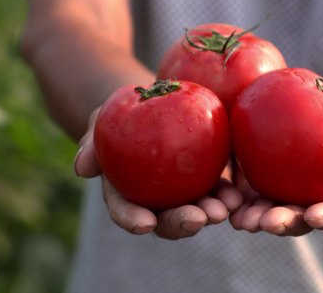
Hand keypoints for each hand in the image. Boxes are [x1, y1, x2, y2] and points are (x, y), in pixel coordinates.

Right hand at [74, 108, 243, 239]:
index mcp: (126, 192)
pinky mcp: (209, 177)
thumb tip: (82, 168)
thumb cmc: (121, 111)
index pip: (126, 211)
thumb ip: (92, 142)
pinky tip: (240, 195)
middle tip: (198, 218)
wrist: (153, 99)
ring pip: (198, 210)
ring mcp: (184, 192)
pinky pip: (220, 189)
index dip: (134, 220)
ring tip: (225, 208)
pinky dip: (229, 195)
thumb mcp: (102, 119)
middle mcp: (156, 200)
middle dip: (182, 222)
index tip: (145, 224)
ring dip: (211, 212)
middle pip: (167, 219)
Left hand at [229, 85, 322, 235]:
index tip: (316, 217)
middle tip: (269, 222)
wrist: (316, 97)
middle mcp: (306, 199)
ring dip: (254, 218)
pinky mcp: (252, 175)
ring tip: (241, 219)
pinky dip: (232, 199)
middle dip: (283, 223)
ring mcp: (278, 190)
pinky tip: (222, 200)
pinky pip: (241, 190)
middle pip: (296, 219)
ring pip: (265, 211)